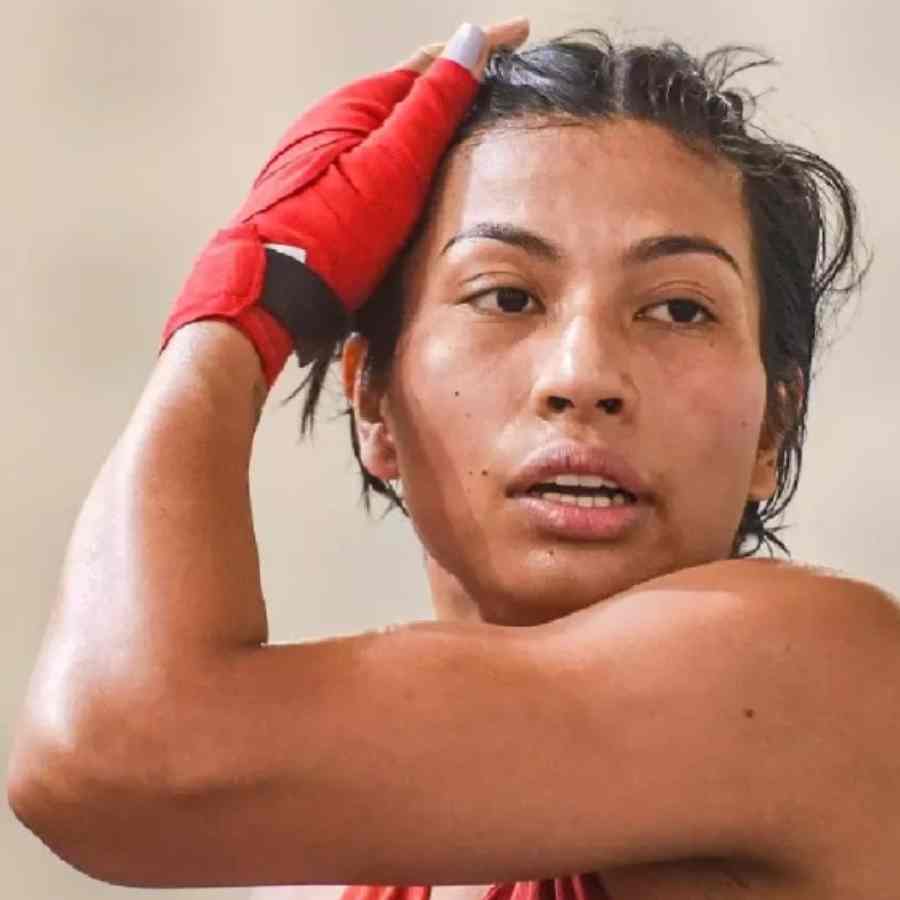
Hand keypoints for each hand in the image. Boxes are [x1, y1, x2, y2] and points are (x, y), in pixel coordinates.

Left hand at [159, 17, 530, 387]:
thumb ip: (432, 106)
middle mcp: (337, 123)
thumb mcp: (394, 166)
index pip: (430, 61)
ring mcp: (326, 158)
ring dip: (431, 120)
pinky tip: (422, 173)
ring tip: (469, 121)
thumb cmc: (332, 230)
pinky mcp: (323, 193)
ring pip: (392, 127)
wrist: (274, 292)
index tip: (520, 33)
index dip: (478, 48)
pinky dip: (408, 156)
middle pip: (409, 92)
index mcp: (357, 105)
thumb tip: (470, 42)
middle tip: (500, 76)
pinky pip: (377, 159)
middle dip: (454, 81)